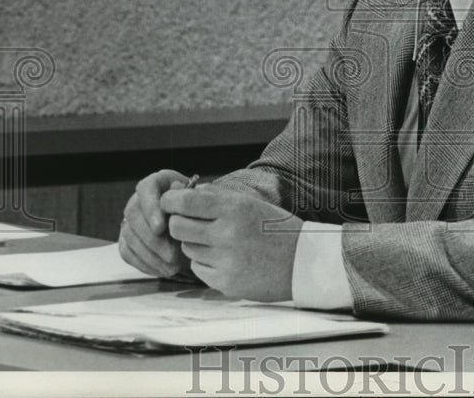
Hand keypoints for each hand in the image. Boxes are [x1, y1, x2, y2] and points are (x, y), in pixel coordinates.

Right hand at [119, 169, 191, 277]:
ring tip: (173, 267)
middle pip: (134, 215)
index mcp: (158, 183)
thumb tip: (176, 192)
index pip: (146, 188)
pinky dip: (144, 264)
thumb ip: (188, 198)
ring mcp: (131, 220)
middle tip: (172, 256)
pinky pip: (127, 252)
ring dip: (151, 255)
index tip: (161, 228)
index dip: (151, 208)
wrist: (197, 225)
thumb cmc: (199, 211)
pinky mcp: (127, 239)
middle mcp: (139, 199)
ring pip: (130, 236)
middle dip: (152, 239)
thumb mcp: (199, 202)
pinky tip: (162, 270)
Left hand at [161, 185, 302, 300]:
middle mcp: (228, 233)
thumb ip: (216, 196)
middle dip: (178, 223)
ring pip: (187, 248)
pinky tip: (225, 259)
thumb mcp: (251, 203)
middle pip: (177, 227)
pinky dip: (205, 262)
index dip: (170, 200)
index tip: (170, 201)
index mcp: (235, 208)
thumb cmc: (276, 228)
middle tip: (190, 222)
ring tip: (217, 241)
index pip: (184, 201)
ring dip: (195, 243)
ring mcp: (226, 260)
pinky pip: (198, 268)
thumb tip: (182, 190)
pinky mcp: (225, 283)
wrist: (303, 262)